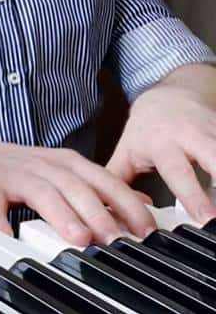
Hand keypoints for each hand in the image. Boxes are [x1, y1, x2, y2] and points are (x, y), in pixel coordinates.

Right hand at [0, 136, 155, 245]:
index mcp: (64, 161)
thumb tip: (141, 201)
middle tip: (118, 239)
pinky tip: (8, 237)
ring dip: (62, 215)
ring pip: (42, 193)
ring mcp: (13, 176)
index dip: (127, 203)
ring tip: (79, 238)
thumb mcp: (61, 171)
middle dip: (99, 212)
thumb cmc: (14, 169)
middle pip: (76, 186)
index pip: (103, 179)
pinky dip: (0, 222)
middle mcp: (42, 166)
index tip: (146, 229)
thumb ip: (98, 186)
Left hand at [107, 76, 215, 224]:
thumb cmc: (147, 129)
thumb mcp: (127, 151)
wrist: (168, 95)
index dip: (193, 195)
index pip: (178, 171)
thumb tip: (108, 209)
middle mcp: (192, 135)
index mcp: (163, 143)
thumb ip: (117, 180)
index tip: (206, 218)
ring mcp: (215, 132)